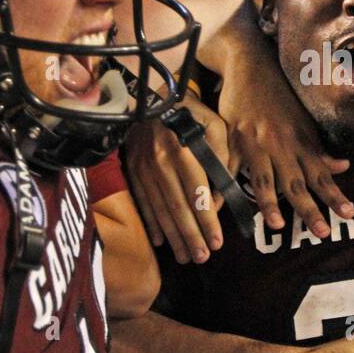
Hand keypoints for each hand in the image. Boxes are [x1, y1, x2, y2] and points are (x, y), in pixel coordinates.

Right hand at [124, 93, 227, 264]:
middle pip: (177, 207)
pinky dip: (151, 223)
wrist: (152, 95)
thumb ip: (221, 158)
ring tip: (186, 256)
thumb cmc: (191, 111)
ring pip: (159, 209)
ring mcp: (143, 168)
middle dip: (191, 235)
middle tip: (202, 257)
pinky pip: (142, 202)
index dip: (207, 220)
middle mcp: (160, 163)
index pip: (197, 193)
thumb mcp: (215, 125)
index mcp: (183, 151)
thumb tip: (216, 197)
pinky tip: (160, 241)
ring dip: (173, 236)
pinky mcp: (132, 169)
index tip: (217, 242)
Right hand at [217, 49, 353, 236]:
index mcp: (300, 142)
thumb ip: (319, 149)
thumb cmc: (280, 96)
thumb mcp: (304, 120)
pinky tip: (218, 208)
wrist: (252, 66)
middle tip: (323, 232)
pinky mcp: (233, 139)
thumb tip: (343, 166)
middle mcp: (281, 146)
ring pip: (265, 179)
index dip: (335, 196)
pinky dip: (223, 187)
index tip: (348, 214)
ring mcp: (256, 143)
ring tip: (277, 226)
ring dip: (271, 204)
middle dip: (310, 210)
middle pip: (297, 184)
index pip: (322, 175)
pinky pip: (228, 168)